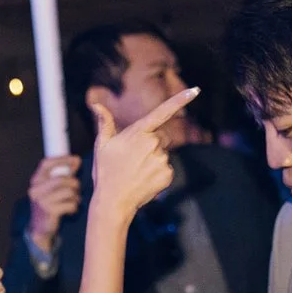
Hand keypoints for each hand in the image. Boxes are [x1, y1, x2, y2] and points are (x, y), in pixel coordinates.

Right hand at [25, 156, 81, 253]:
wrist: (39, 228)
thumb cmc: (49, 204)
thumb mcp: (51, 188)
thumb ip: (63, 174)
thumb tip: (76, 160)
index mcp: (35, 180)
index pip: (46, 164)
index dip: (62, 159)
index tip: (76, 159)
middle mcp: (36, 189)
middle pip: (61, 179)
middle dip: (74, 183)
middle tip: (77, 189)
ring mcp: (42, 201)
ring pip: (68, 191)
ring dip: (75, 196)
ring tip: (74, 200)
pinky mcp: (49, 212)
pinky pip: (70, 204)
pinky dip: (74, 206)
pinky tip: (71, 210)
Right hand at [88, 88, 198, 222]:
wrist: (113, 202)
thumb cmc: (106, 172)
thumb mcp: (102, 146)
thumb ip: (105, 123)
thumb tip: (96, 105)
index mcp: (138, 132)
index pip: (162, 112)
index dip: (179, 100)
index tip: (195, 90)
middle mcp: (153, 143)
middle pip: (162, 137)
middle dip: (152, 143)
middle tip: (133, 158)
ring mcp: (162, 160)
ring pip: (163, 154)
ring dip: (154, 159)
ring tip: (136, 171)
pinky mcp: (168, 174)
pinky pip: (166, 168)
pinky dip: (158, 173)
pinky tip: (144, 180)